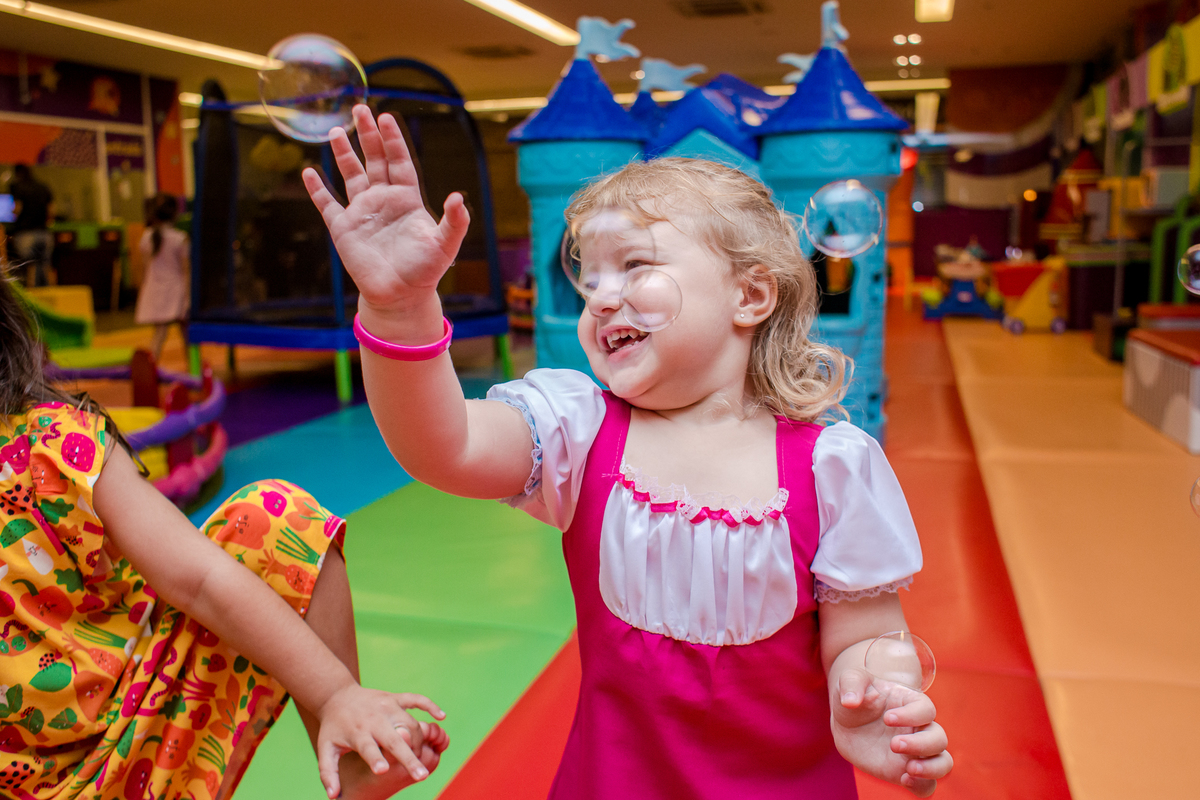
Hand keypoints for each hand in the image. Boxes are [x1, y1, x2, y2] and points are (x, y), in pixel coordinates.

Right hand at [303, 104, 469, 314]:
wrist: (400, 296)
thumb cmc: (426, 271)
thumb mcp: (445, 245)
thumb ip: (454, 222)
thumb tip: (458, 198)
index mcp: (407, 199)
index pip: (399, 161)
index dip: (393, 140)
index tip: (387, 117)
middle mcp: (383, 200)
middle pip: (374, 160)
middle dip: (367, 135)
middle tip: (360, 109)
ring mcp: (362, 212)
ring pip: (351, 175)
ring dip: (343, 154)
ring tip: (336, 131)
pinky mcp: (343, 229)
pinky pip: (327, 204)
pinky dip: (318, 189)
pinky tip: (309, 172)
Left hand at [314, 683, 445, 798]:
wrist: (337, 695)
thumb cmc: (333, 727)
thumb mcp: (326, 749)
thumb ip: (328, 774)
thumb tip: (333, 797)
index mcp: (357, 733)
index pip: (368, 748)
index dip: (375, 759)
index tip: (383, 771)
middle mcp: (374, 719)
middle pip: (395, 739)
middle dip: (408, 757)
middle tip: (421, 776)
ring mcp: (387, 706)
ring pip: (410, 723)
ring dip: (418, 741)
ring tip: (423, 758)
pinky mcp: (395, 698)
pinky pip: (416, 699)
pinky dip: (430, 706)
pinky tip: (441, 717)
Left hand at [831, 668, 951, 796]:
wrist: (848, 720)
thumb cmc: (856, 694)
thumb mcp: (850, 681)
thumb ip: (851, 684)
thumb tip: (850, 700)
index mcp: (911, 703)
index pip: (925, 710)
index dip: (911, 715)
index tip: (887, 718)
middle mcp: (920, 728)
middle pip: (939, 738)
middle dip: (921, 744)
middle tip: (894, 744)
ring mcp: (916, 752)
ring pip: (943, 763)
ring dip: (932, 768)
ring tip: (908, 769)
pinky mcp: (905, 771)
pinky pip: (926, 786)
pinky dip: (922, 786)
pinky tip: (904, 780)